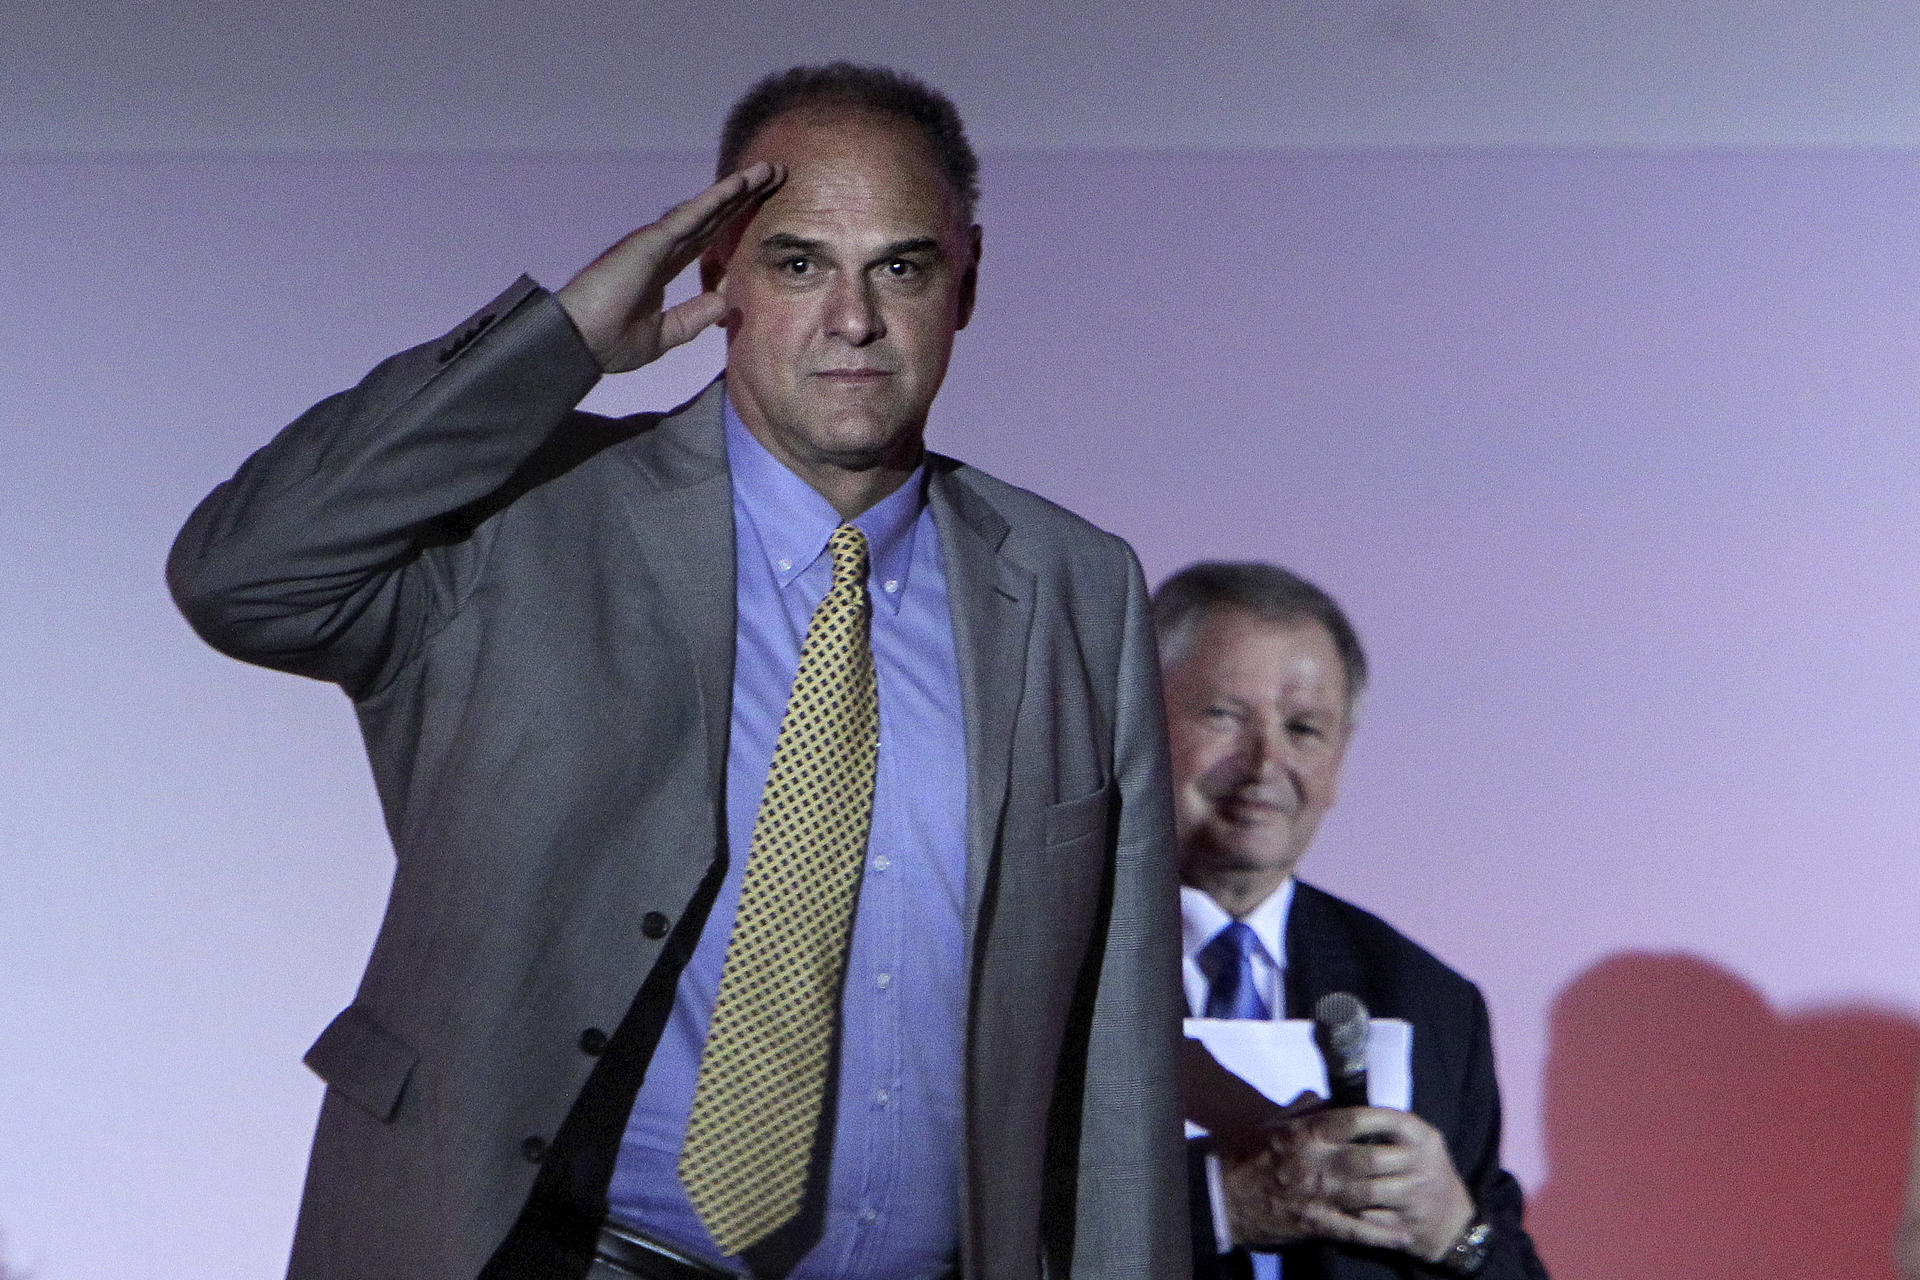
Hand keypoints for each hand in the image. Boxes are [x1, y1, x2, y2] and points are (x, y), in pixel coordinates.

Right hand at [554, 162, 784, 371]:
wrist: (579, 345)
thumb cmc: (609, 343)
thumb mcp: (663, 335)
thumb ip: (693, 318)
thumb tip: (724, 303)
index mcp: (663, 269)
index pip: (708, 239)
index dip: (735, 221)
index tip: (762, 207)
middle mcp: (662, 249)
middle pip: (713, 217)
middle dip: (745, 196)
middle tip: (776, 175)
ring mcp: (656, 242)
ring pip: (705, 210)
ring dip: (737, 189)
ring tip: (767, 171)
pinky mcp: (650, 241)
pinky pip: (690, 216)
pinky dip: (715, 199)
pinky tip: (739, 185)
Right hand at [1221, 1107, 1474, 1262]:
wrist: (1224, 1195)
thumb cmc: (1249, 1154)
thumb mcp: (1275, 1125)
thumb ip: (1305, 1112)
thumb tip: (1329, 1098)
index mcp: (1305, 1135)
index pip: (1350, 1120)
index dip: (1379, 1118)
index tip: (1400, 1118)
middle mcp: (1314, 1164)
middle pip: (1367, 1159)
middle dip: (1396, 1159)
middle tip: (1420, 1158)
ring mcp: (1316, 1197)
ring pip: (1366, 1194)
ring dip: (1397, 1195)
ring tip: (1422, 1195)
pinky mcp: (1315, 1224)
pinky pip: (1354, 1230)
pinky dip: (1381, 1234)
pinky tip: (1402, 1235)